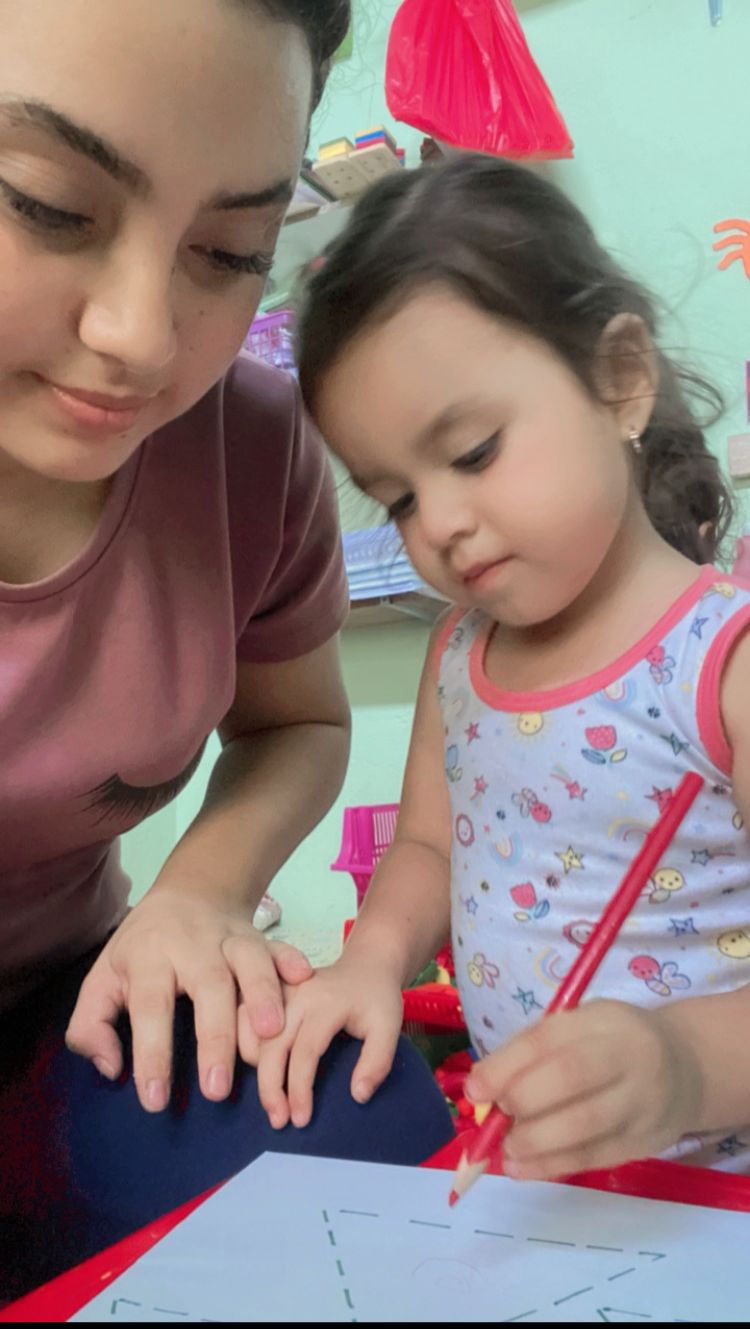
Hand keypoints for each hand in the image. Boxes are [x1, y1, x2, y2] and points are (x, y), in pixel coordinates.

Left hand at [65, 884, 311, 1111]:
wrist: (191, 890)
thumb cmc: (144, 947)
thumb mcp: (103, 978)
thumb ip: (90, 1026)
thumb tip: (110, 1068)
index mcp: (149, 956)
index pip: (149, 1006)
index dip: (152, 1054)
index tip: (156, 1100)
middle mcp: (192, 944)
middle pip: (206, 985)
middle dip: (214, 1034)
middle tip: (216, 1088)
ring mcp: (231, 937)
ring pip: (249, 961)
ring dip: (263, 993)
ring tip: (271, 1033)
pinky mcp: (261, 937)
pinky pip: (280, 946)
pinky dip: (291, 960)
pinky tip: (305, 979)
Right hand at [252, 954, 403, 1130]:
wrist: (365, 965)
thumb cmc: (377, 999)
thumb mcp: (389, 1027)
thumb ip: (378, 1062)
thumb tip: (357, 1096)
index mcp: (325, 1001)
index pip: (305, 1051)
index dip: (300, 1089)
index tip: (301, 1119)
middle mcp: (297, 994)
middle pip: (272, 1044)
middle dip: (271, 1088)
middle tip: (279, 1121)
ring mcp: (280, 991)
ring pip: (253, 1033)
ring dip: (256, 1070)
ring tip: (271, 1102)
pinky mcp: (271, 994)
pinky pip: (246, 1022)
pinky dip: (247, 1050)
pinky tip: (260, 1073)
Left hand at [464, 1000, 702, 1180]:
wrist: (685, 1066)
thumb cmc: (611, 1042)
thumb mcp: (578, 1026)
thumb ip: (533, 1051)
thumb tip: (480, 1089)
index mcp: (603, 1020)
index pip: (549, 1040)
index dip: (506, 1066)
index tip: (474, 1090)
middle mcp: (628, 1057)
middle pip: (570, 1078)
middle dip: (522, 1101)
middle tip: (496, 1116)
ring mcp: (641, 1103)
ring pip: (584, 1125)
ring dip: (533, 1142)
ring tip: (504, 1150)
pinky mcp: (644, 1142)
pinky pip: (593, 1157)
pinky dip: (551, 1166)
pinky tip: (521, 1168)